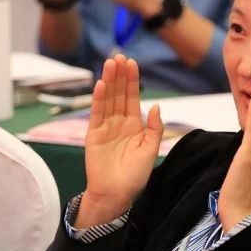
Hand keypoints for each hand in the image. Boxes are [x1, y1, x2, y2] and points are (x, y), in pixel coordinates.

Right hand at [77, 55, 162, 226]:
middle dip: (120, 75)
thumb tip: (156, 106)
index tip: (132, 63)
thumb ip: (154, 128)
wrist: (116, 194)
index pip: (132, 98)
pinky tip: (102, 85)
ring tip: (110, 63)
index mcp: (134, 125)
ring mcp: (105, 127)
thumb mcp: (151, 149)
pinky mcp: (93, 134)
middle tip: (119, 56)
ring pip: (108, 99)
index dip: (132, 81)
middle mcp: (118, 123)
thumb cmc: (135, 175)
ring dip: (109, 81)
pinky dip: (99, 99)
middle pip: (119, 94)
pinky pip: (97, 114)